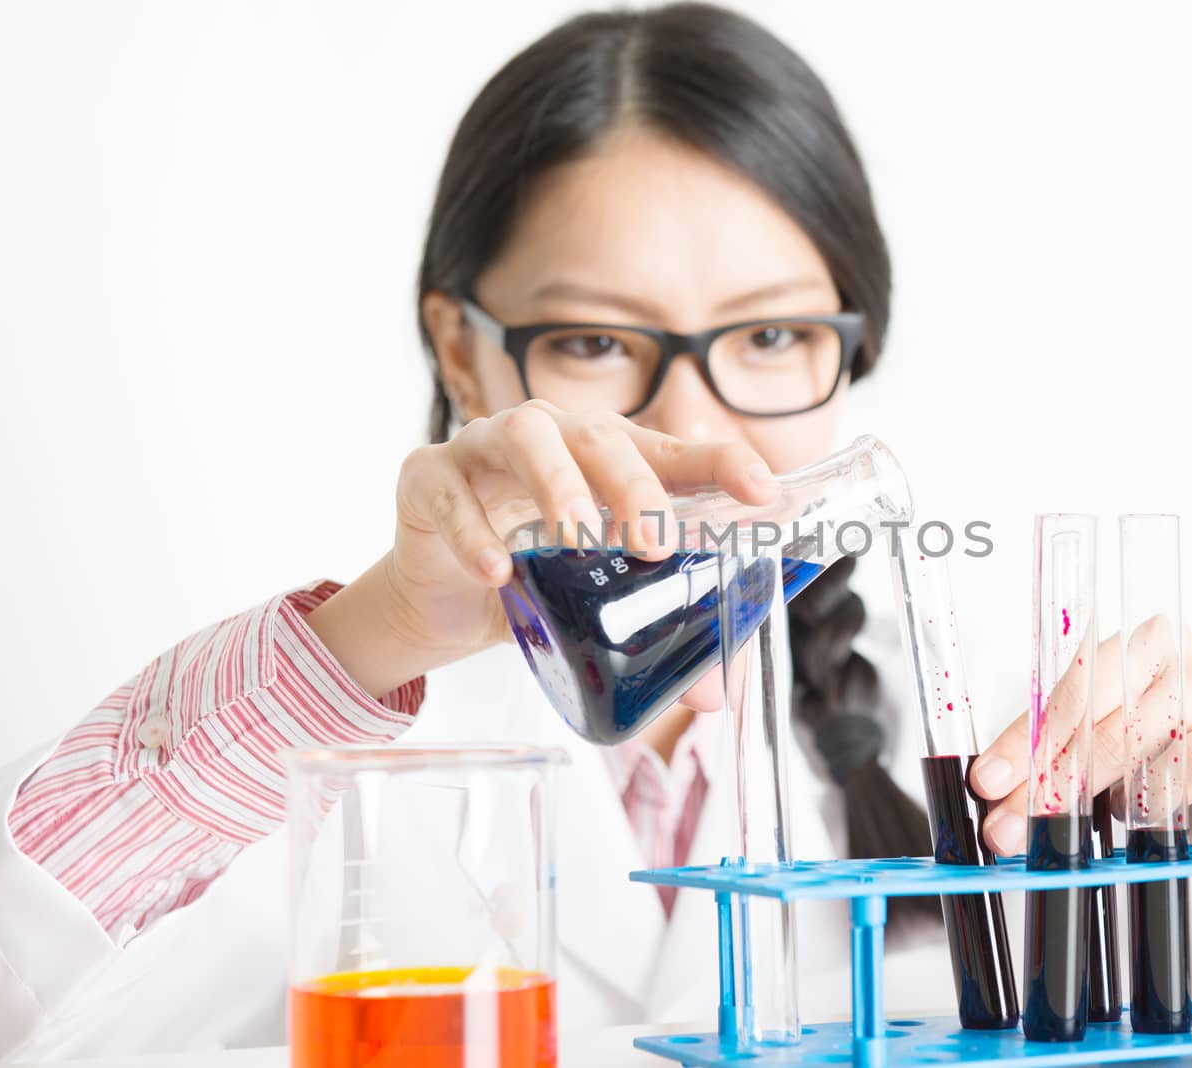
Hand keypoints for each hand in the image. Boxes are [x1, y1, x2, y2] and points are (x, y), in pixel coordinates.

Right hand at [306, 400, 779, 696]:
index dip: (721, 462)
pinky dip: (474, 533)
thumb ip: (656, 638)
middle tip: (655, 544)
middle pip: (600, 436)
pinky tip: (497, 573)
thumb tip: (711, 696)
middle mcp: (553, 438)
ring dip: (557, 483)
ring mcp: (485, 449)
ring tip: (577, 537)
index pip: (672, 449)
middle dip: (634, 484)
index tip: (764, 490)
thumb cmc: (535, 578)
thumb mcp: (598, 606)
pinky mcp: (427, 475)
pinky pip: (450, 492)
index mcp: (607, 457)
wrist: (443, 598)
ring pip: (525, 436)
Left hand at [969, 620, 1191, 870]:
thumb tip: (990, 782)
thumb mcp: (1100, 744)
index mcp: (1152, 643)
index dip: (1031, 739)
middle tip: (1021, 824)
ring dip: (1139, 799)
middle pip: (1124, 723)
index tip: (991, 780)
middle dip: (1063, 781)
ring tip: (1123, 812)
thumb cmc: (1160, 757)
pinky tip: (1188, 825)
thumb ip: (1051, 754)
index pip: (1082, 686)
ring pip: (1184, 758)